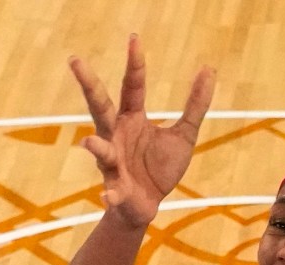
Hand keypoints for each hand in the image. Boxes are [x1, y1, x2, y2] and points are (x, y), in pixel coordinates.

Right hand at [70, 37, 215, 226]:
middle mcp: (116, 135)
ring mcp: (112, 161)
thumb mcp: (184, 134)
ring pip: (100, 150)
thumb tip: (208, 69)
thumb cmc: (159, 168)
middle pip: (100, 106)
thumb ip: (195, 104)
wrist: (147, 205)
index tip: (134, 38)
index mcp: (132, 118)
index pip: (131, 85)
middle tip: (75, 61)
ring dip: (95, 147)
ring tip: (88, 144)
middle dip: (88, 85)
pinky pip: (112, 190)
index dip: (134, 63)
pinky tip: (109, 196)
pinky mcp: (116, 188)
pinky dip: (110, 194)